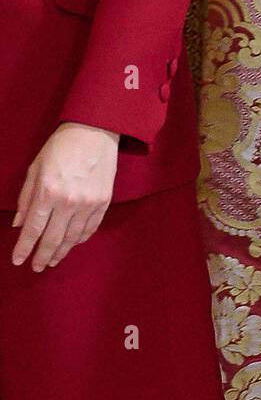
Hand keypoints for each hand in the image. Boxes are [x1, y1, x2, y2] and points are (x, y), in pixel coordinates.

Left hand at [11, 123, 119, 270]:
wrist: (95, 131)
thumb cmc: (61, 147)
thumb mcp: (35, 168)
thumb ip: (26, 198)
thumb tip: (18, 223)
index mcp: (47, 192)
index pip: (32, 229)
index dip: (24, 248)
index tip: (18, 260)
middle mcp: (68, 202)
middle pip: (52, 239)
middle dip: (42, 256)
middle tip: (36, 267)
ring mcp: (88, 203)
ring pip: (72, 238)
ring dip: (60, 252)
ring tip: (52, 260)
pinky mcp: (103, 202)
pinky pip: (90, 229)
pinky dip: (79, 239)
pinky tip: (71, 244)